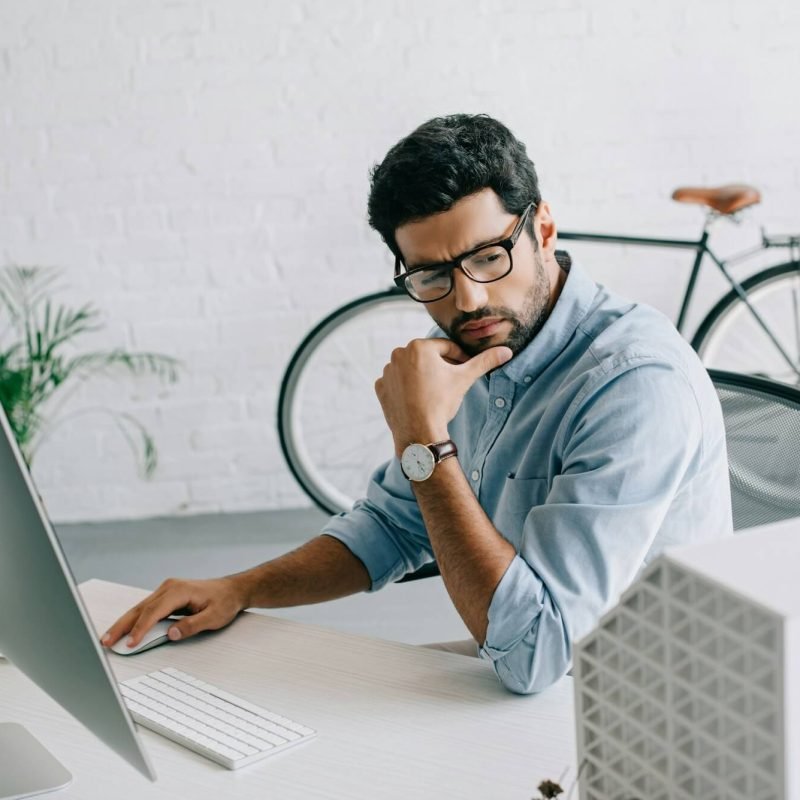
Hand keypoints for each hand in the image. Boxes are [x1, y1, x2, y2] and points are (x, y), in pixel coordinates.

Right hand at [100, 576, 247, 649]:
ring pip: (139, 609)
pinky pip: (145, 609)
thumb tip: (171, 634)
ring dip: (123, 624)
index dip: (140, 629)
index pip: (153, 612)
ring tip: (107, 639)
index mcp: (179, 590)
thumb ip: (192, 625)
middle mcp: (168, 587)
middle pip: (139, 609)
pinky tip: (123, 631)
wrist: (232, 590)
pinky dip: (133, 620)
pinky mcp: (165, 596)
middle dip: (121, 626)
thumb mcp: (214, 617)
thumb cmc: (225, 602)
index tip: (130, 643)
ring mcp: (165, 590)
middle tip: (105, 642)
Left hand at [374, 338, 511, 453]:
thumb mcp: (464, 379)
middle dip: (439, 367)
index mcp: (419, 346)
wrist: (419, 433)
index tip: (464, 370)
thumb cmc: (442, 403)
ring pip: (411, 369)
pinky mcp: (380, 387)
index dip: (458, 359)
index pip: (445, 348)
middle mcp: (398, 354)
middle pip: (426, 357)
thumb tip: (507, 351)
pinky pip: (396, 382)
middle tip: (449, 383)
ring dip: (421, 376)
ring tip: (433, 393)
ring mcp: (387, 371)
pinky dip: (405, 388)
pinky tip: (416, 399)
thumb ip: (485, 362)